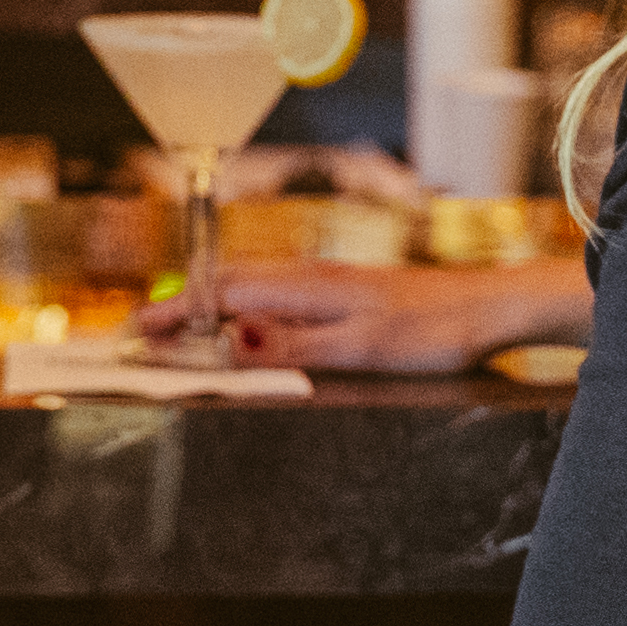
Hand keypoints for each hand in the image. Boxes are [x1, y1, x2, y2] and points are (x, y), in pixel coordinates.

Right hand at [184, 259, 593, 376]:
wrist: (489, 307)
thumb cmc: (433, 329)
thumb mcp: (360, 349)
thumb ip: (292, 345)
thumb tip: (229, 340)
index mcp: (304, 287)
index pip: (220, 296)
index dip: (175, 314)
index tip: (138, 332)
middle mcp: (306, 276)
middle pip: (225, 285)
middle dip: (180, 307)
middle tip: (144, 335)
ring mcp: (323, 280)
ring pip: (248, 287)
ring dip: (207, 306)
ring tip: (178, 331)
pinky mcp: (340, 291)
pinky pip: (272, 294)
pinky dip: (240, 308)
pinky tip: (244, 324)